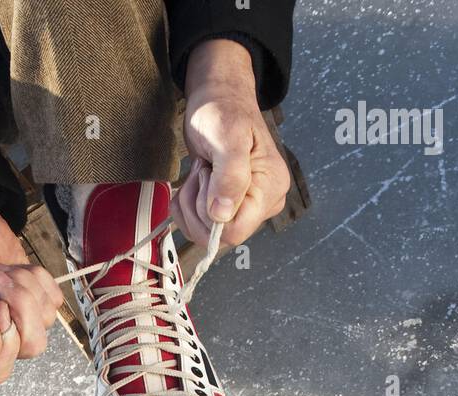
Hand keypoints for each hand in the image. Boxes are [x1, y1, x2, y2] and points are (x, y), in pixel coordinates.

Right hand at [0, 184, 63, 384]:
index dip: (5, 344)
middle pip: (30, 347)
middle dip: (20, 307)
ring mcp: (18, 321)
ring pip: (45, 323)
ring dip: (25, 288)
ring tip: (1, 271)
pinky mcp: (36, 302)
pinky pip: (54, 301)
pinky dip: (37, 278)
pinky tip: (14, 268)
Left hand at [174, 40, 290, 247]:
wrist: (217, 98)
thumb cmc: (224, 109)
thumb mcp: (227, 136)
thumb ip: (229, 176)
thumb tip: (222, 214)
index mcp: (271, 189)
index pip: (236, 231)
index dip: (211, 214)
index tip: (208, 178)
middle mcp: (263, 203)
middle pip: (220, 236)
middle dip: (198, 207)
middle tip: (202, 170)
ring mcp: (246, 207)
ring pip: (206, 233)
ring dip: (190, 204)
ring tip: (200, 171)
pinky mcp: (229, 207)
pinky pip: (200, 225)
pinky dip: (187, 205)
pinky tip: (195, 181)